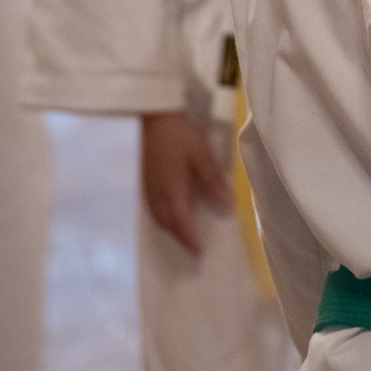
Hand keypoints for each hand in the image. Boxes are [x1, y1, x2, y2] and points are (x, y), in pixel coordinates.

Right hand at [140, 111, 231, 257]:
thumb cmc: (181, 135)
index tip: (199, 254)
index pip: (181, 223)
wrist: (155, 117)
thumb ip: (213, 181)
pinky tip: (171, 211)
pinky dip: (162, 216)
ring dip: (170, 228)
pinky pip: (152, 207)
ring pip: (157, 216)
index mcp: (172, 190)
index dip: (189, 240)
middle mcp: (157, 194)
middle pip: (166, 224)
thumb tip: (225, 205)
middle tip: (193, 247)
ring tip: (183, 233)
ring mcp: (148, 186)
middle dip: (179, 238)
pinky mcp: (145, 179)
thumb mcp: (202, 155)